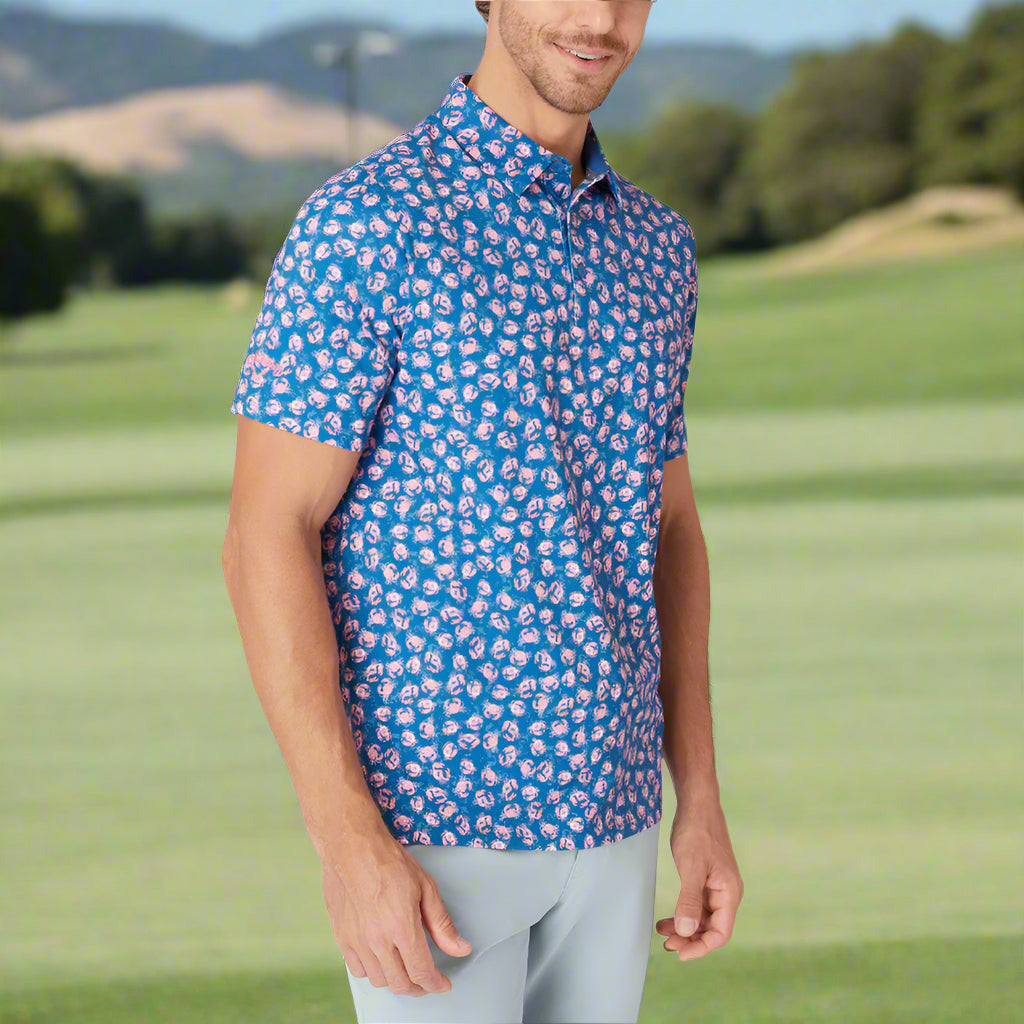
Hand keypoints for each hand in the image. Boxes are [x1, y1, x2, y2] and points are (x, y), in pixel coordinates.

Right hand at [321, 829, 472, 996]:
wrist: (351, 847)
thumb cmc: (388, 861)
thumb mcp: (425, 887)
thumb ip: (442, 923)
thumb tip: (460, 948)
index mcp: (401, 926)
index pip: (422, 972)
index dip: (436, 984)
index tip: (443, 984)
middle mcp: (377, 940)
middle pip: (401, 983)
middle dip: (419, 987)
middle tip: (427, 979)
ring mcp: (356, 941)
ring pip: (379, 980)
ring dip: (396, 980)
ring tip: (406, 968)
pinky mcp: (341, 938)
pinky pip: (358, 970)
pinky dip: (373, 972)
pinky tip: (382, 960)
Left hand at [655, 795, 742, 960]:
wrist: (697, 805)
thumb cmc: (697, 833)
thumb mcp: (691, 868)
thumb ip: (689, 901)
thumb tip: (687, 932)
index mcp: (729, 893)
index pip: (721, 933)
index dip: (701, 947)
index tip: (680, 953)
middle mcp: (726, 893)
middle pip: (711, 928)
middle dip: (690, 939)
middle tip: (666, 943)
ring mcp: (716, 886)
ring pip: (702, 917)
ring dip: (685, 927)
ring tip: (662, 931)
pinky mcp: (706, 878)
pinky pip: (696, 904)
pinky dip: (683, 913)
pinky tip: (667, 917)